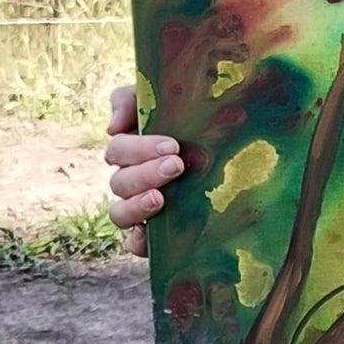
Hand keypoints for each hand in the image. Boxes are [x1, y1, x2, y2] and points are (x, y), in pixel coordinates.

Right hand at [103, 83, 183, 258]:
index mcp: (130, 151)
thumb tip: (112, 127)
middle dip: (146, 174)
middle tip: (176, 165)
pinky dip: (138, 242)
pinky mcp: (155, 234)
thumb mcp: (165, 102)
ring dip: (136, 206)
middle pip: (119, 182)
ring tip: (160, 199)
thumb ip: (131, 101)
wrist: (231, 148)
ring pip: (119, 213)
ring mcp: (140, 209)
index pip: (118, 150)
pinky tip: (149, 237)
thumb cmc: (193, 122)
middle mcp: (131, 181)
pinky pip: (134, 243)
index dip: (139, 150)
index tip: (172, 146)